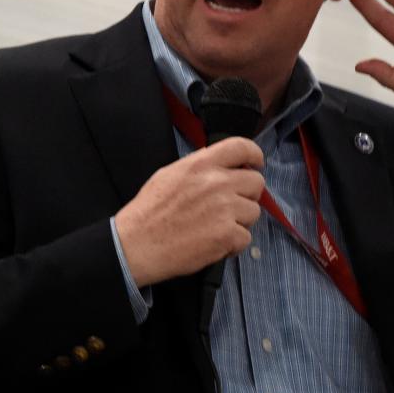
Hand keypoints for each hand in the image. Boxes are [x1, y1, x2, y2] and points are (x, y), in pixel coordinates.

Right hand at [114, 137, 264, 286]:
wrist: (137, 244)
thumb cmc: (149, 212)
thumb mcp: (170, 174)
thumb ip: (198, 166)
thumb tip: (218, 162)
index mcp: (201, 164)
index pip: (242, 147)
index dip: (254, 155)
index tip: (256, 164)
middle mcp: (217, 183)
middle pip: (256, 182)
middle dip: (247, 194)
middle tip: (231, 205)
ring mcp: (225, 209)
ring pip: (254, 212)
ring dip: (240, 221)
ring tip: (216, 227)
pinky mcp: (227, 235)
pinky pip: (246, 237)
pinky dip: (233, 244)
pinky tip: (214, 243)